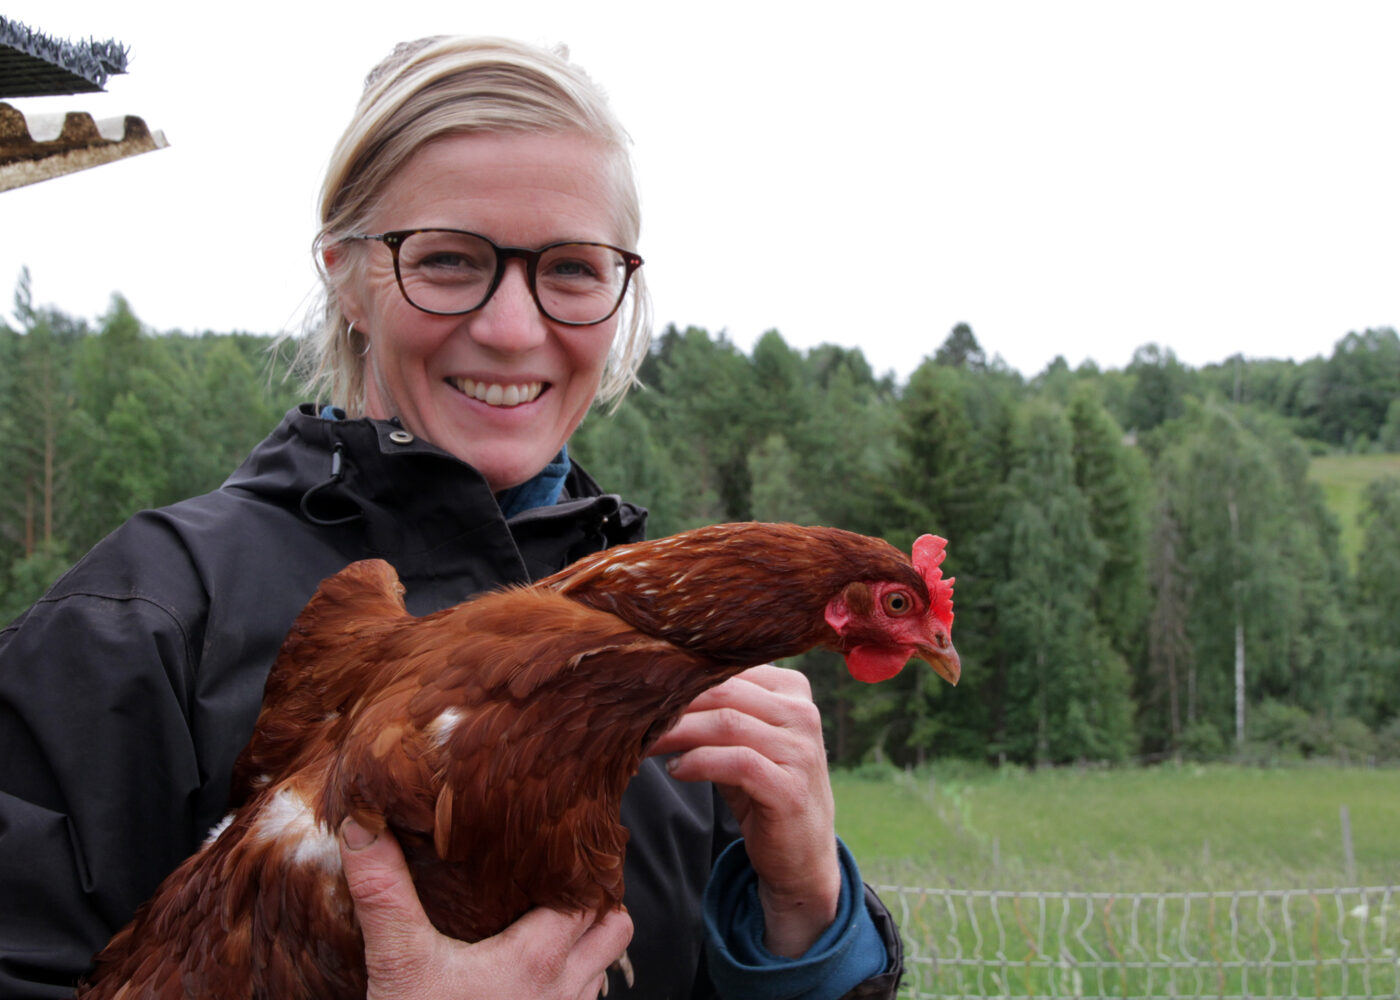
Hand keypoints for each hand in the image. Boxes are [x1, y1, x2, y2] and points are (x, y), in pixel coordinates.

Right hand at [339, 819, 632, 998]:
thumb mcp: (398, 962)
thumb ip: (383, 893)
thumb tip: (361, 824)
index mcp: (537, 959)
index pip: (590, 898)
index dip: (582, 869)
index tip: (564, 844)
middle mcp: (563, 991)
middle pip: (613, 930)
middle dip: (596, 903)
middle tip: (560, 880)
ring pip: (601, 969)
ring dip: (585, 944)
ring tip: (547, 919)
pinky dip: (570, 982)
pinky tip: (531, 973)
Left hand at [648, 664, 841, 957]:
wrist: (801, 852)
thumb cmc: (762, 787)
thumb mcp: (742, 739)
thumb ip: (715, 709)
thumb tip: (654, 688)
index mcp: (792, 690)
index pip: (729, 668)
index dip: (683, 677)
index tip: (645, 692)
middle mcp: (802, 713)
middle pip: (724, 691)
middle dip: (674, 703)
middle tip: (635, 717)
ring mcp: (801, 751)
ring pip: (726, 723)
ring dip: (677, 733)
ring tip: (647, 745)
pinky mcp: (791, 788)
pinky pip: (737, 762)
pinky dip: (698, 763)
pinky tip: (678, 771)